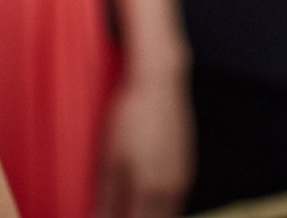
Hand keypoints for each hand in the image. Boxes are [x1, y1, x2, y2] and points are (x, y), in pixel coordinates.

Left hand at [94, 67, 192, 217]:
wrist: (160, 82)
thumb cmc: (130, 116)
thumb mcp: (110, 156)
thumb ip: (107, 194)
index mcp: (151, 190)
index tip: (101, 217)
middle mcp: (172, 189)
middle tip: (111, 214)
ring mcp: (182, 178)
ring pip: (166, 214)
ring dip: (147, 215)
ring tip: (125, 209)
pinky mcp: (185, 167)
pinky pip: (174, 200)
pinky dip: (158, 207)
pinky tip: (144, 200)